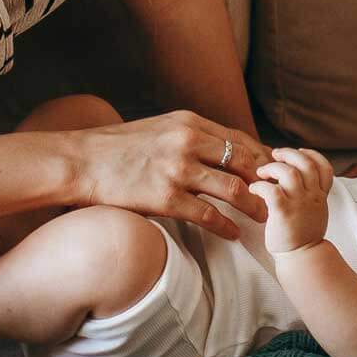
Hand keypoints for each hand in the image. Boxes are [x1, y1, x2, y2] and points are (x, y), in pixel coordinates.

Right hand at [69, 109, 269, 239]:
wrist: (80, 162)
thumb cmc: (114, 147)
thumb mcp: (156, 128)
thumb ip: (186, 134)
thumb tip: (214, 147)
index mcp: (187, 122)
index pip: (238, 138)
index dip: (260, 156)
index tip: (271, 171)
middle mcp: (188, 142)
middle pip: (244, 162)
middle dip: (265, 181)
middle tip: (277, 196)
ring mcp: (178, 170)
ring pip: (233, 189)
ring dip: (253, 206)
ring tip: (263, 217)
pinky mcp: (166, 198)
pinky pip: (208, 214)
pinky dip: (226, 226)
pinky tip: (233, 234)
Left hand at [256, 146, 332, 254]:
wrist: (302, 258)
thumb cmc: (304, 237)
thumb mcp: (316, 211)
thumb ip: (311, 195)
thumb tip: (298, 180)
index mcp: (320, 196)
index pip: (324, 167)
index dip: (312, 155)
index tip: (300, 152)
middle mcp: (312, 197)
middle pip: (306, 163)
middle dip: (289, 154)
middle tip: (275, 154)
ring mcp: (299, 204)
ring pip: (289, 172)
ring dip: (273, 167)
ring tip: (262, 172)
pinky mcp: (283, 212)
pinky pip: (271, 190)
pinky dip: (260, 185)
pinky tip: (254, 189)